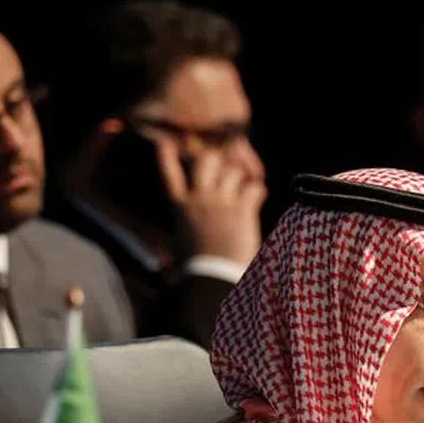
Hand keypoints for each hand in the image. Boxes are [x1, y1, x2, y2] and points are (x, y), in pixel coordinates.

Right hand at [155, 137, 265, 266]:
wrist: (211, 278)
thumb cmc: (195, 269)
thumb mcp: (179, 244)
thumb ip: (183, 228)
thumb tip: (174, 241)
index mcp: (180, 207)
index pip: (169, 174)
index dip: (167, 156)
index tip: (166, 143)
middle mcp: (199, 198)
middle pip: (207, 160)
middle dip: (218, 161)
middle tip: (227, 173)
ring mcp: (220, 202)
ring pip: (233, 172)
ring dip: (241, 179)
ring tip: (244, 193)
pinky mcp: (241, 210)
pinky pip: (254, 187)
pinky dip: (258, 192)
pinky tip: (256, 201)